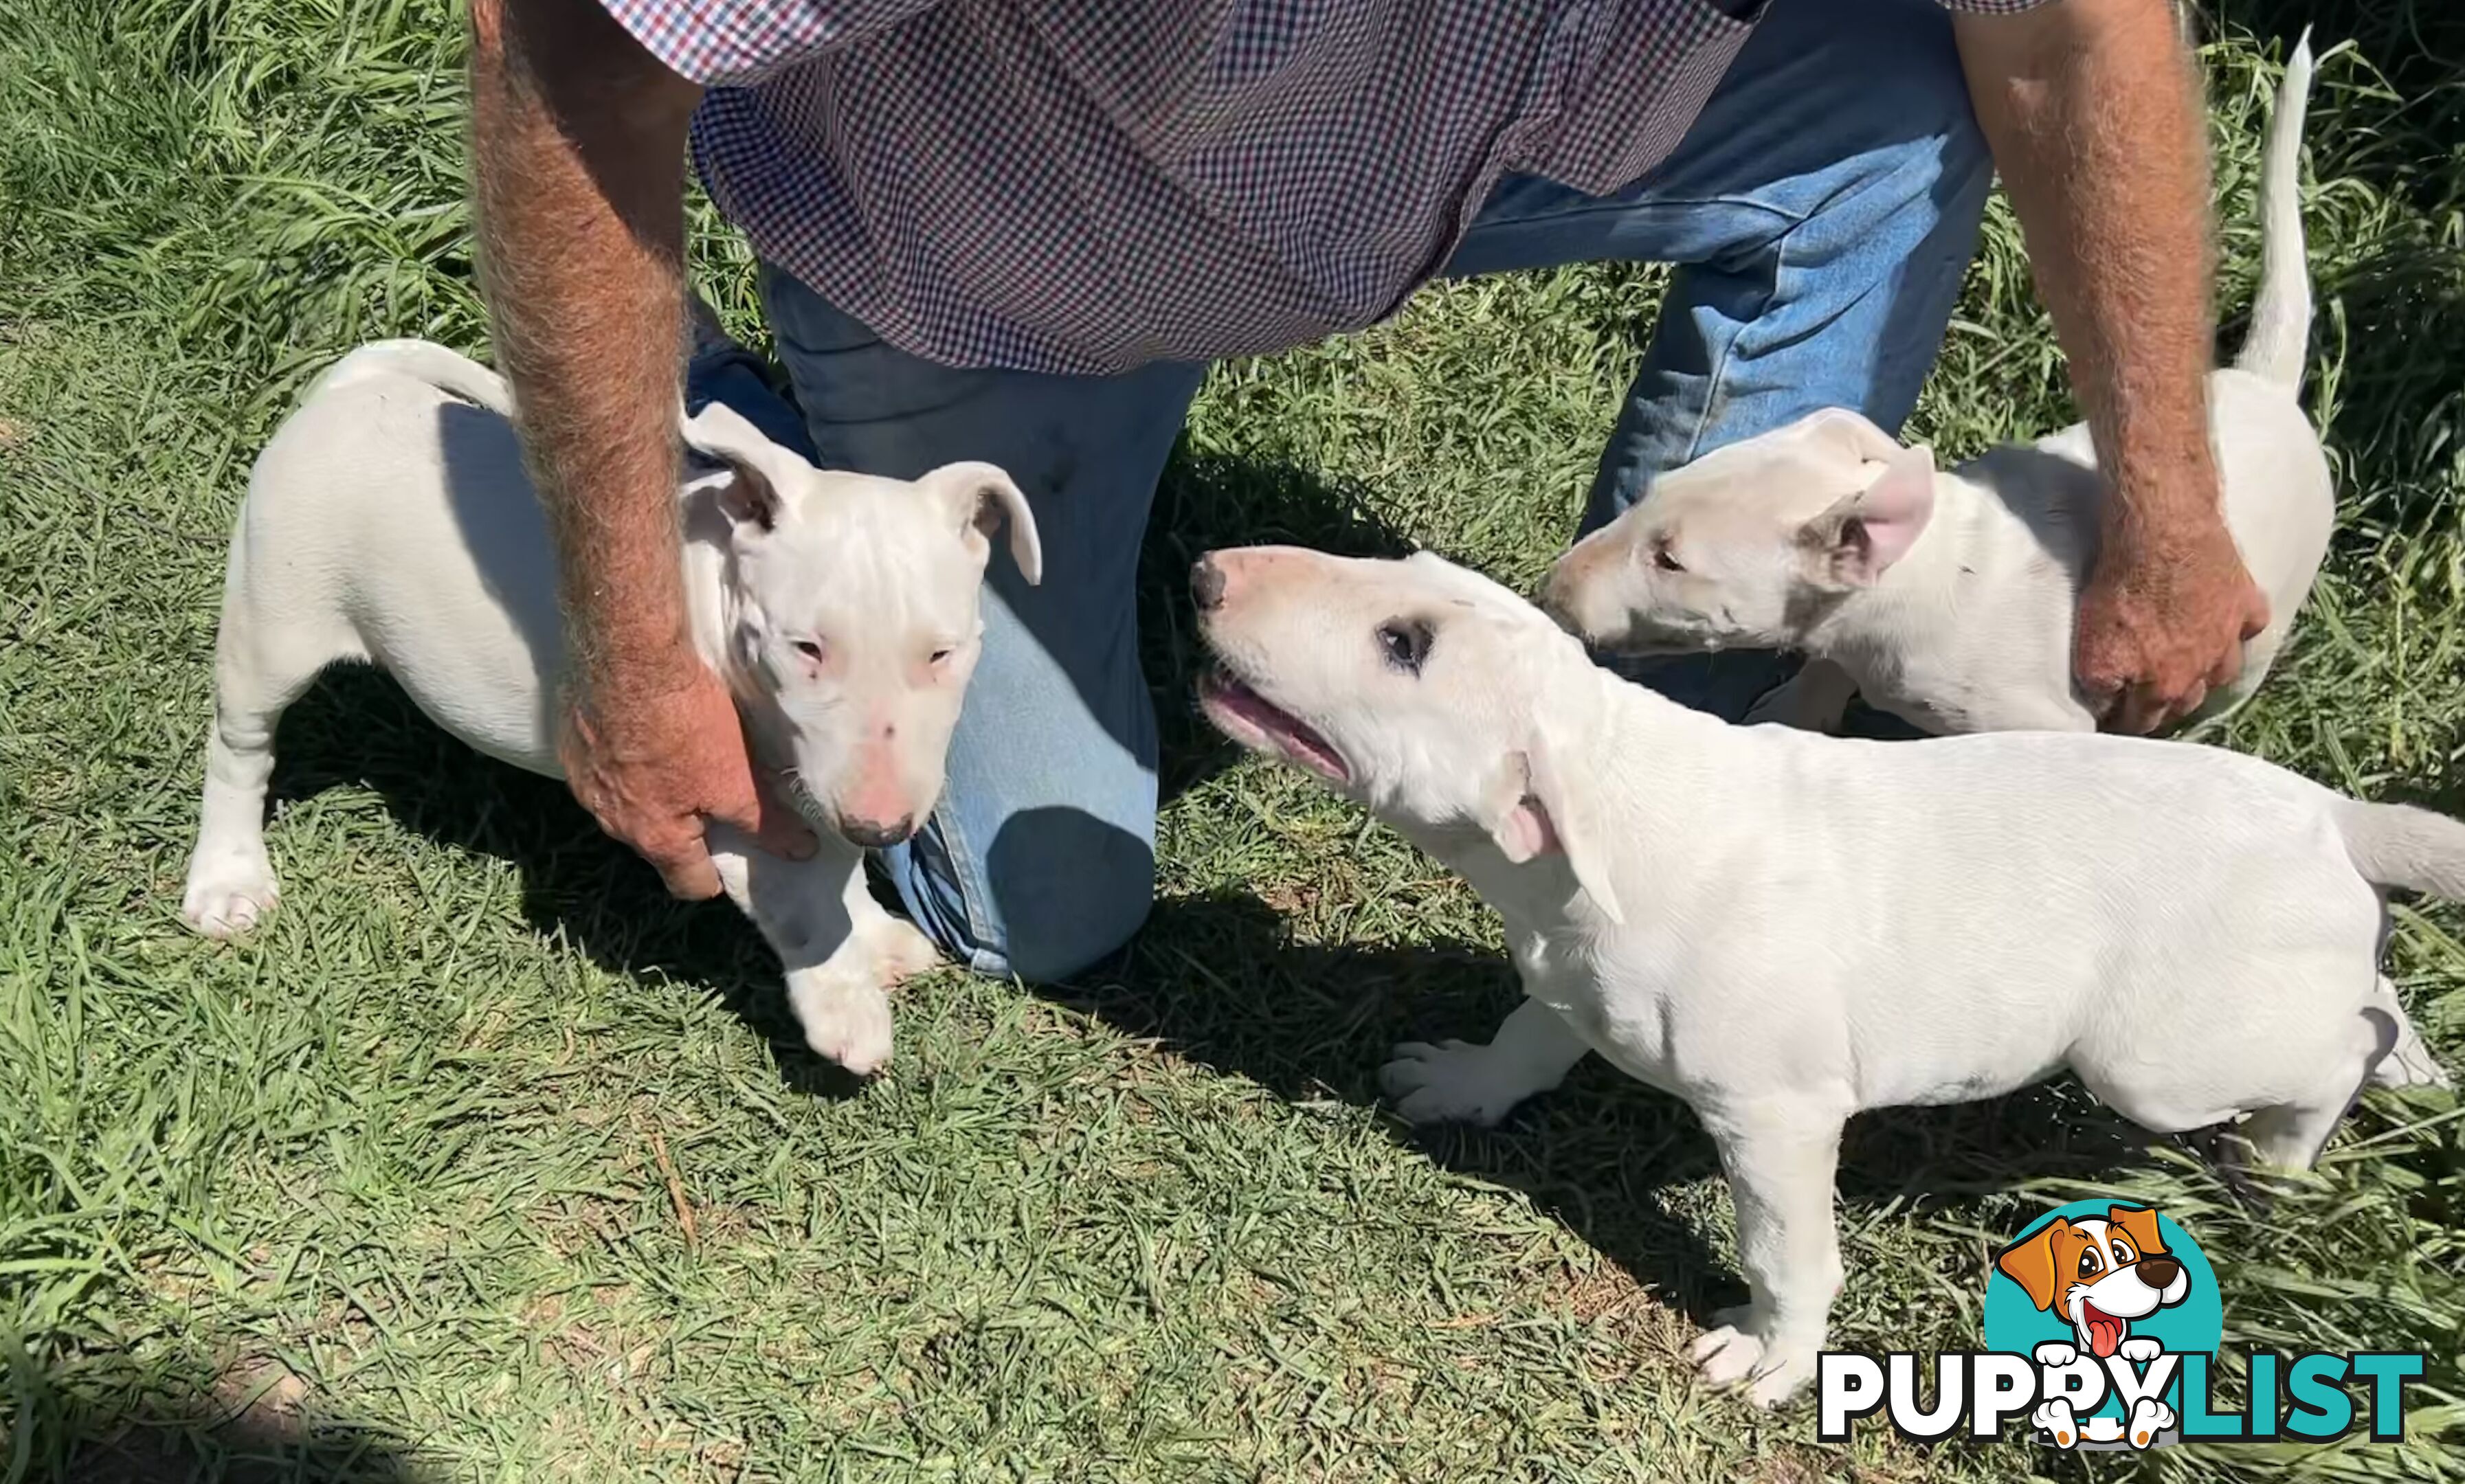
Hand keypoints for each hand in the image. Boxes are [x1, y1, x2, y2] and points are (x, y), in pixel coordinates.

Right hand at [559, 655, 814, 897]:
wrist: (625, 653)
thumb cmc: (683, 720)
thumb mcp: (735, 777)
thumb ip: (765, 822)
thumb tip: (800, 852)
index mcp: (654, 837)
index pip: (688, 884)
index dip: (717, 876)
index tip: (735, 857)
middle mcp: (610, 820)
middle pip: (657, 843)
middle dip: (686, 829)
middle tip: (716, 796)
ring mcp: (583, 782)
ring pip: (626, 804)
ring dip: (652, 789)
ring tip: (681, 755)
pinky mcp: (570, 744)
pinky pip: (602, 764)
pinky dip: (624, 755)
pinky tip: (645, 727)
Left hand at [2075, 501, 2267, 733]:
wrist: (2163, 537)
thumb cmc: (2121, 594)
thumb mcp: (2092, 653)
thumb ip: (2102, 689)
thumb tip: (2106, 710)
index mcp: (2164, 686)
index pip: (2145, 721)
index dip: (2127, 724)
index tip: (2117, 722)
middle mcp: (2203, 670)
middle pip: (2188, 701)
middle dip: (2169, 704)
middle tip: (2153, 697)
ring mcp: (2229, 636)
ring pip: (2225, 671)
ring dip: (2209, 674)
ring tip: (2194, 668)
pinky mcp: (2245, 602)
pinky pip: (2251, 625)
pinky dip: (2240, 628)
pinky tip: (2229, 623)